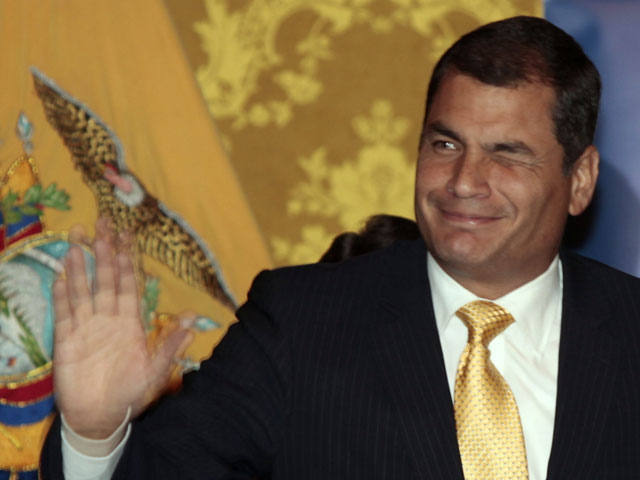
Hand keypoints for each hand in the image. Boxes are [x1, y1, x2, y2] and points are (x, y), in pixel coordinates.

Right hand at [53, 218, 191, 438]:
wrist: (100, 417)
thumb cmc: (131, 393)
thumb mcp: (156, 371)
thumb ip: (171, 345)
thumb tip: (194, 320)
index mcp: (130, 323)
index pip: (129, 285)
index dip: (127, 262)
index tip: (127, 238)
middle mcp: (108, 319)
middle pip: (105, 280)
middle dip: (104, 253)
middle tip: (103, 225)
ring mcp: (86, 328)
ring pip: (83, 291)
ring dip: (80, 268)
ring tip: (77, 242)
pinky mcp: (67, 341)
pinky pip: (64, 314)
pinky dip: (62, 295)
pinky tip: (60, 275)